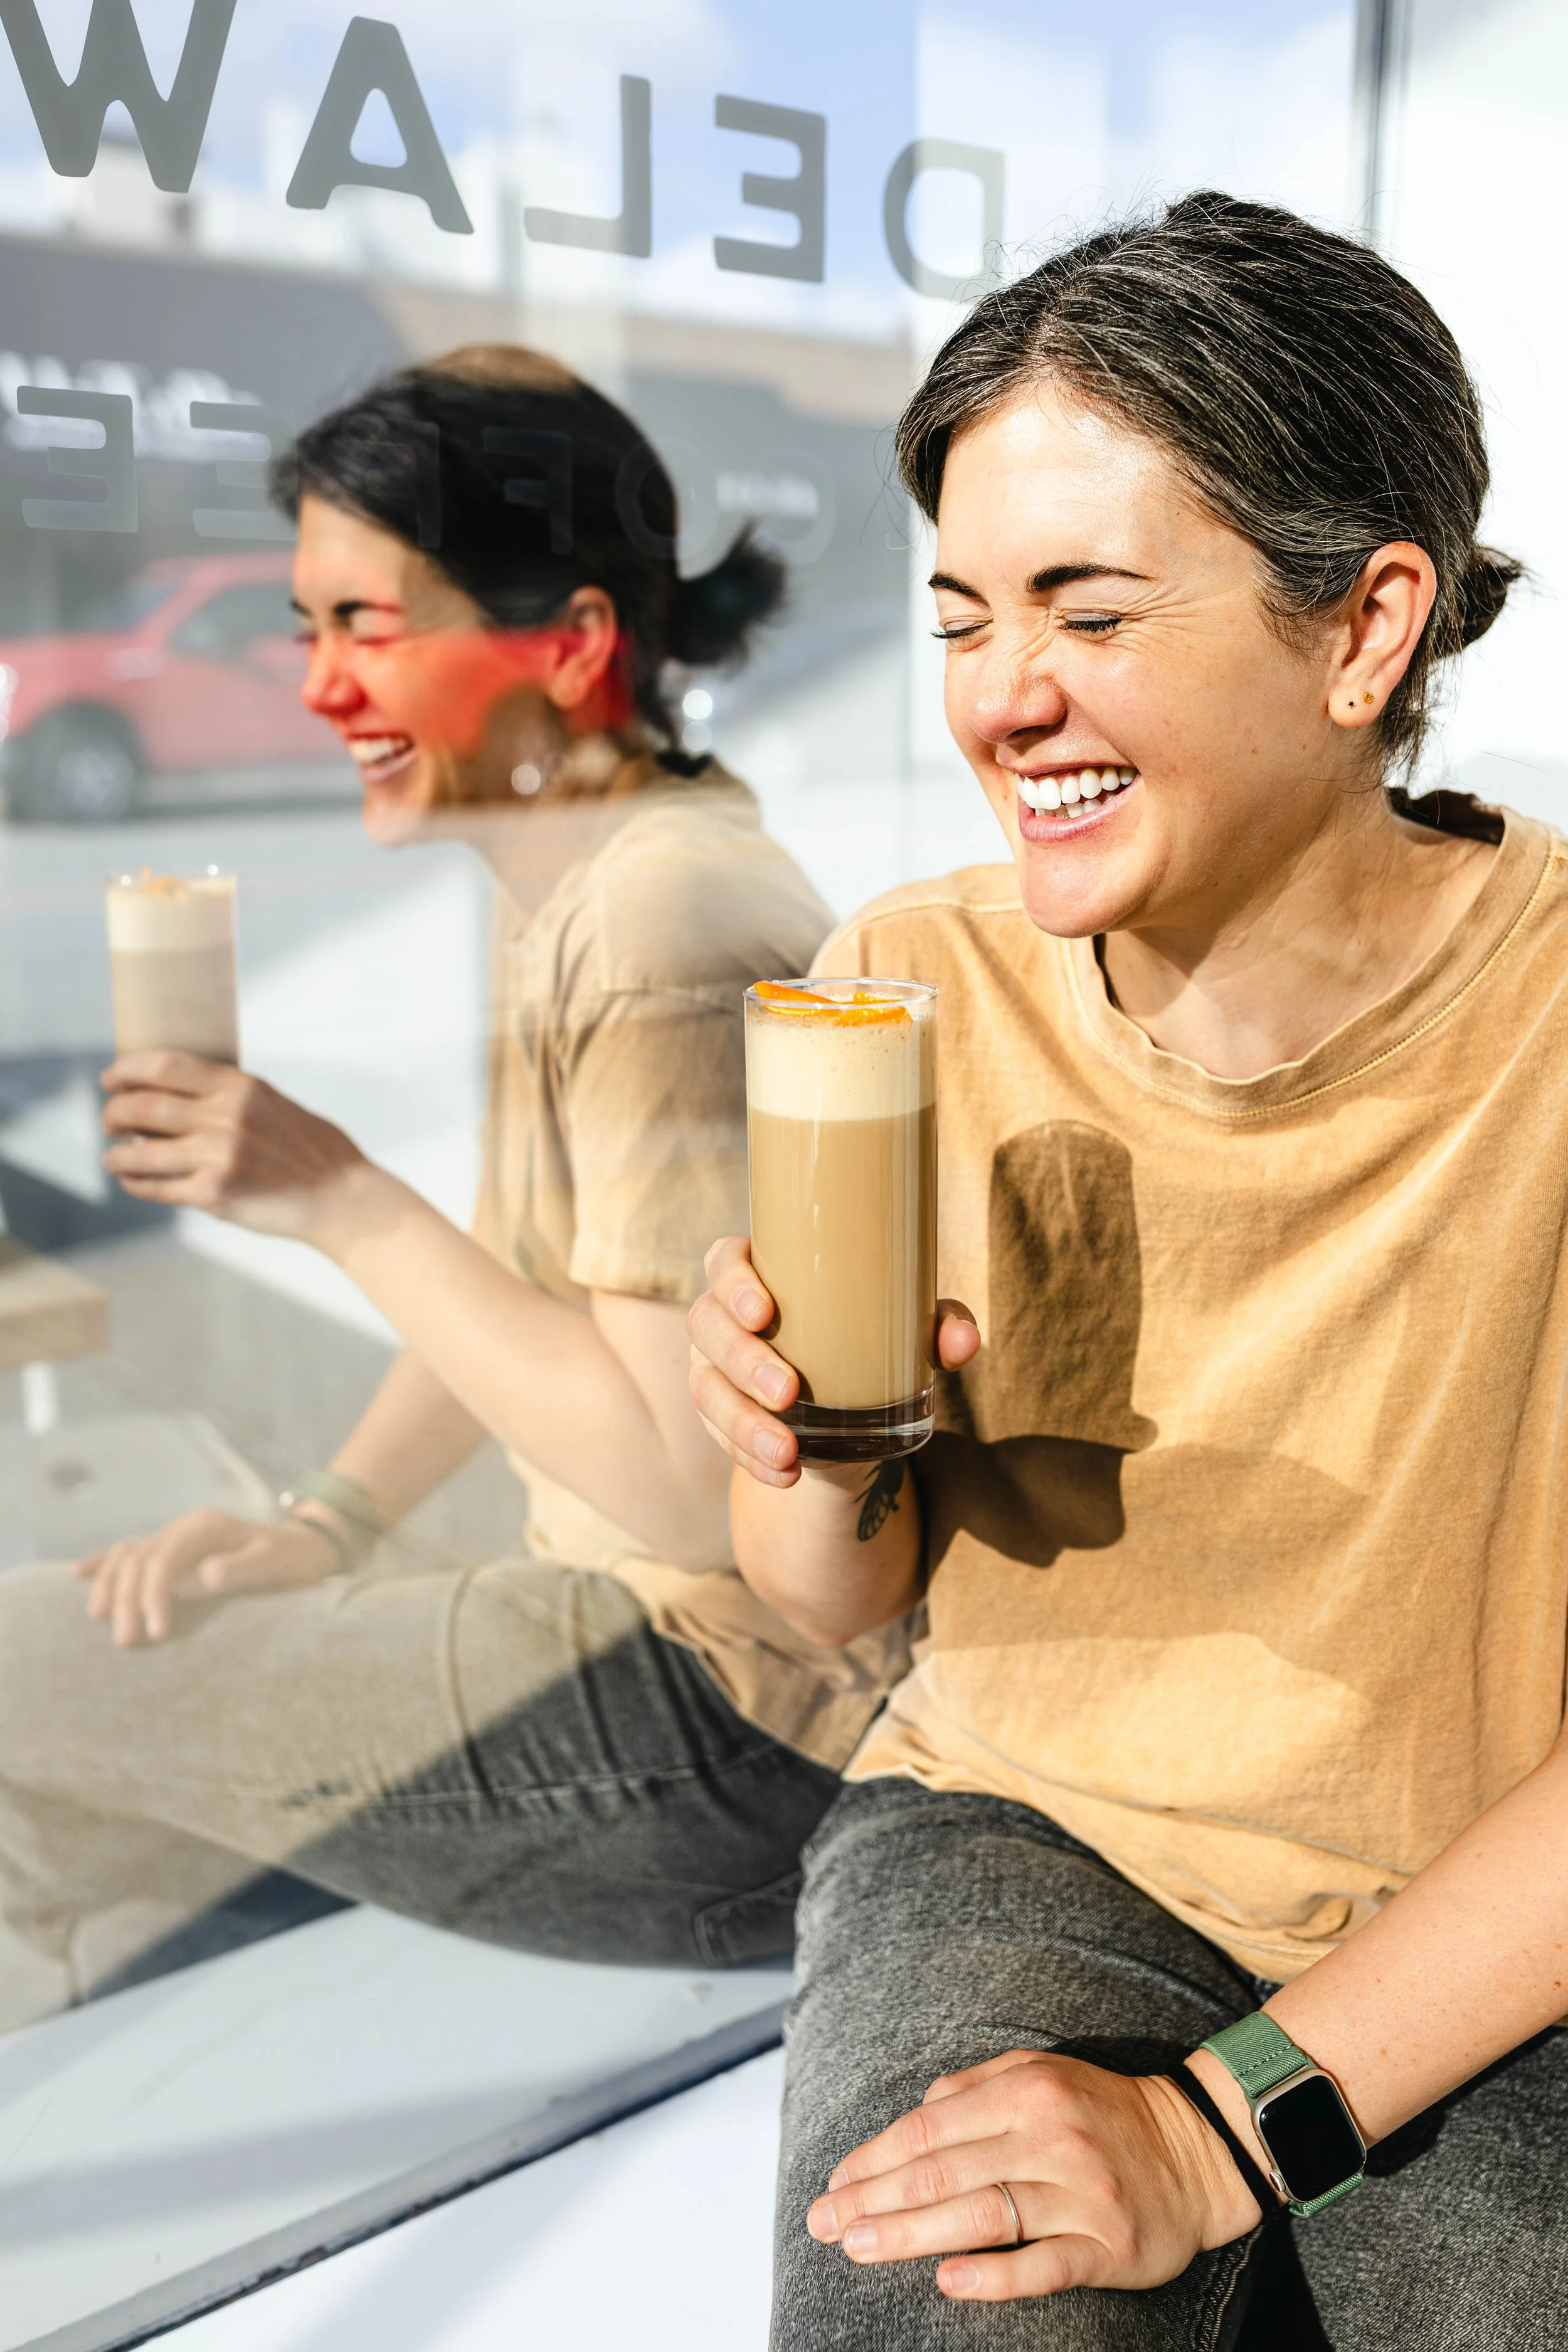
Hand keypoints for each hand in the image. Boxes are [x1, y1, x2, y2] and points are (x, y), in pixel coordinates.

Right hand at [73, 1509, 342, 1645]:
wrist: (302, 1549)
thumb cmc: (291, 1560)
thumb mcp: (272, 1563)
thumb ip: (237, 1569)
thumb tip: (199, 1578)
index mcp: (204, 1527)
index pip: (164, 1560)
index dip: (154, 1595)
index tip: (156, 1633)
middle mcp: (184, 1527)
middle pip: (140, 1560)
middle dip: (126, 1599)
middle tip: (124, 1641)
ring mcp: (175, 1537)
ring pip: (128, 1556)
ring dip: (110, 1587)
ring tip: (98, 1620)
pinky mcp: (171, 1551)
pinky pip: (129, 1552)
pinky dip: (104, 1562)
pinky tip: (78, 1573)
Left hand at [101, 1050, 365, 1239]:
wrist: (341, 1196)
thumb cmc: (310, 1148)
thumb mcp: (273, 1102)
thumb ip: (229, 1094)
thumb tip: (176, 1090)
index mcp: (240, 1088)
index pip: (164, 1066)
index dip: (126, 1070)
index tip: (111, 1078)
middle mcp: (226, 1118)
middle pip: (141, 1106)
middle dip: (113, 1113)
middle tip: (110, 1120)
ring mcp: (218, 1158)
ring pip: (139, 1152)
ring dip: (116, 1155)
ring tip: (114, 1156)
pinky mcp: (216, 1195)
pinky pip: (157, 1188)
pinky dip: (136, 1183)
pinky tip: (133, 1180)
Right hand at [686, 1235, 979, 1487]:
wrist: (848, 1410)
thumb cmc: (870, 1340)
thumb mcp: (904, 1332)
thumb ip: (937, 1327)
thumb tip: (963, 1340)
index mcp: (760, 1275)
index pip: (724, 1261)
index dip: (733, 1282)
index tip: (765, 1311)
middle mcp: (723, 1318)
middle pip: (707, 1326)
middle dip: (743, 1361)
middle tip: (788, 1392)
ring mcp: (712, 1369)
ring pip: (706, 1389)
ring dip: (743, 1423)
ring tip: (788, 1450)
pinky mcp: (717, 1417)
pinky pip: (719, 1438)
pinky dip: (751, 1459)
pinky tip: (785, 1474)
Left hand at [805, 2048, 1262, 2304]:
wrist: (1198, 2149)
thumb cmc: (1101, 2112)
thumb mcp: (1039, 2074)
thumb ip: (973, 2088)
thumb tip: (914, 2115)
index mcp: (1024, 2090)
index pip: (929, 2128)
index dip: (874, 2159)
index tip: (833, 2186)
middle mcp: (1049, 2136)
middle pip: (944, 2171)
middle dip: (875, 2200)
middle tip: (825, 2225)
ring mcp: (1080, 2193)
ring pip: (982, 2215)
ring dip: (912, 2235)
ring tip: (860, 2249)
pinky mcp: (1109, 2246)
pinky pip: (1044, 2264)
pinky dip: (994, 2275)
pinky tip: (948, 2281)